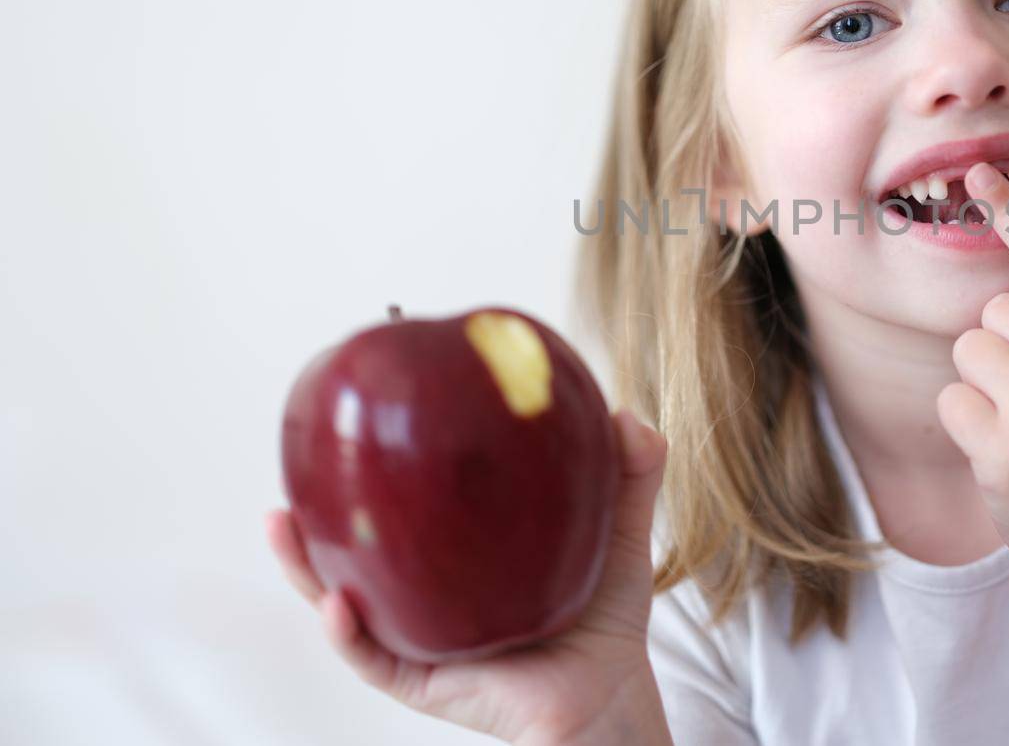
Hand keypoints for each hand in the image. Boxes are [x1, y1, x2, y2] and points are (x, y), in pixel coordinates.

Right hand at [264, 408, 669, 745]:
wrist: (613, 691)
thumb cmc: (606, 612)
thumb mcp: (618, 528)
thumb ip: (630, 470)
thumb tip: (625, 415)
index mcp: (456, 554)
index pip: (399, 509)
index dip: (363, 474)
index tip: (340, 426)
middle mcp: (426, 596)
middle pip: (349, 553)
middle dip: (308, 520)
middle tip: (285, 475)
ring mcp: (420, 638)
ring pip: (342, 603)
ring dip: (304, 567)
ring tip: (280, 524)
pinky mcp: (425, 682)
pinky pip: (374, 659)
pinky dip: (349, 634)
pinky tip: (336, 605)